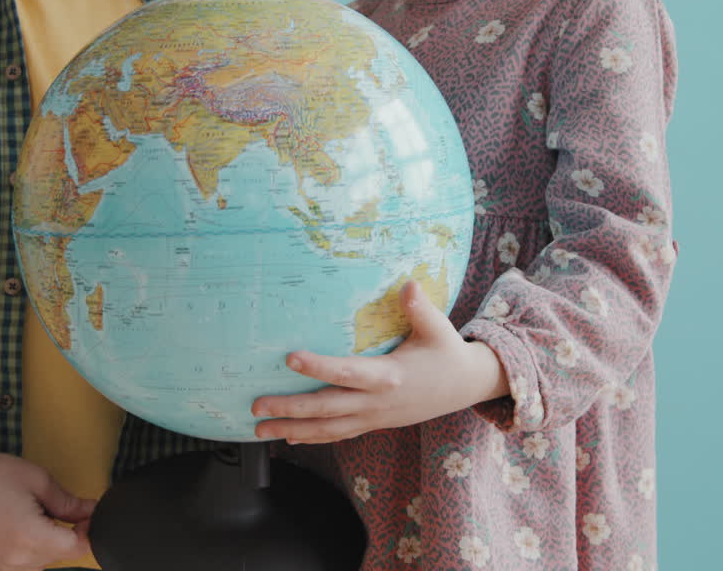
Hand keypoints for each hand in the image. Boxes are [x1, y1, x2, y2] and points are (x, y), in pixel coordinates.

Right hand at [0, 448, 94, 570]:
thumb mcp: (42, 483)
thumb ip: (71, 504)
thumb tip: (94, 512)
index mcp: (30, 537)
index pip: (76, 548)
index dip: (87, 531)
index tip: (84, 514)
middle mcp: (15, 558)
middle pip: (62, 556)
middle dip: (70, 535)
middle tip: (62, 508)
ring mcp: (2, 564)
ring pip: (46, 562)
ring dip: (51, 543)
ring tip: (39, 516)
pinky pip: (27, 564)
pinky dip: (34, 548)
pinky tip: (26, 526)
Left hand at [252, 282, 508, 443]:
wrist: (465, 387)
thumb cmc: (447, 352)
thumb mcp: (438, 328)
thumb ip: (420, 307)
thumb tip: (409, 284)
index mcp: (389, 376)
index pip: (347, 372)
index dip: (318, 367)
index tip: (290, 358)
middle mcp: (377, 402)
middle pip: (327, 408)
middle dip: (290, 409)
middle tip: (256, 406)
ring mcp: (374, 417)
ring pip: (328, 429)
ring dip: (292, 430)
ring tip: (259, 430)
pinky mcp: (374, 423)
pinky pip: (338, 434)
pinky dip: (312, 437)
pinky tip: (289, 438)